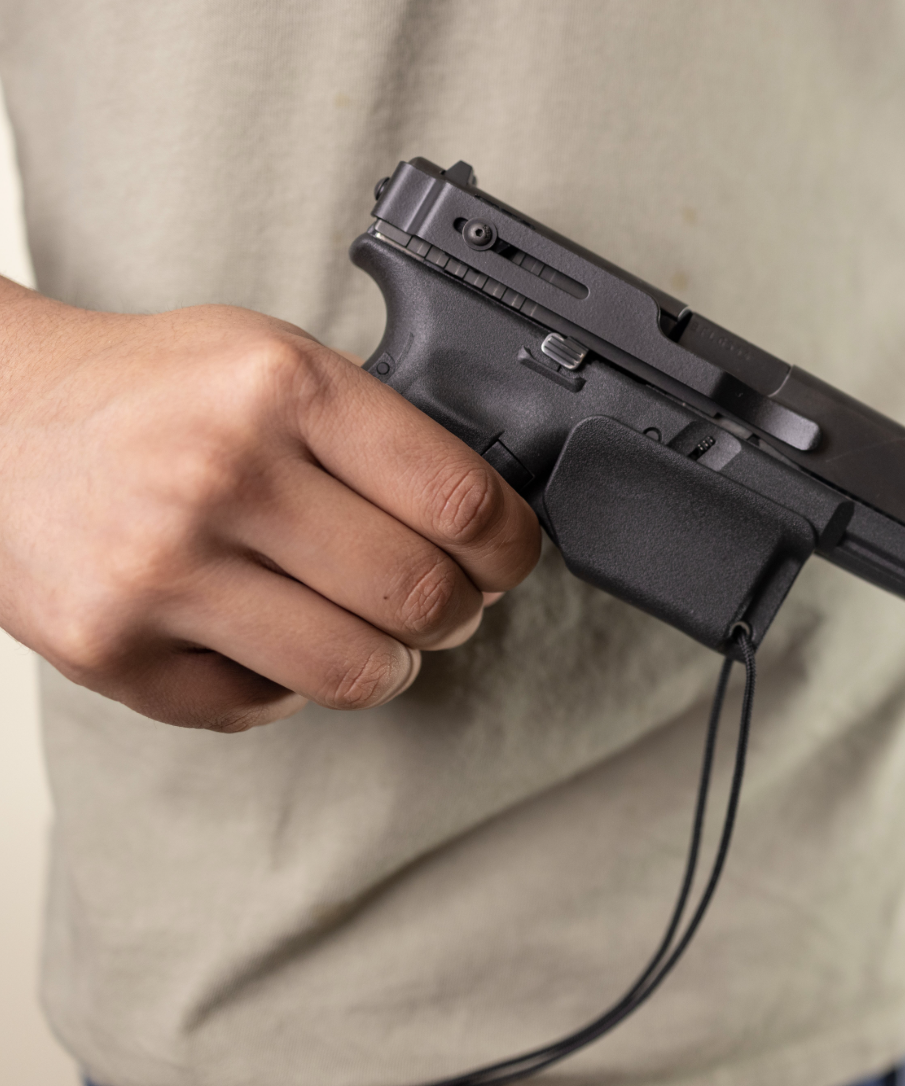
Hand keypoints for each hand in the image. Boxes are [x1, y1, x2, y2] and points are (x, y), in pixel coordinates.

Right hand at [0, 285, 541, 730]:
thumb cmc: (151, 392)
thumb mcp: (273, 361)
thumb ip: (376, 432)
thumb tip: (489, 524)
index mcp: (282, 387)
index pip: (460, 500)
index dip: (511, 547)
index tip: (509, 557)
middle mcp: (222, 475)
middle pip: (422, 597)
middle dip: (458, 612)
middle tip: (447, 601)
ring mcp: (161, 570)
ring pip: (357, 671)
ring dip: (391, 663)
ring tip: (376, 634)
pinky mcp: (112, 651)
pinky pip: (262, 707)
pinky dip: (289, 686)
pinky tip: (269, 635)